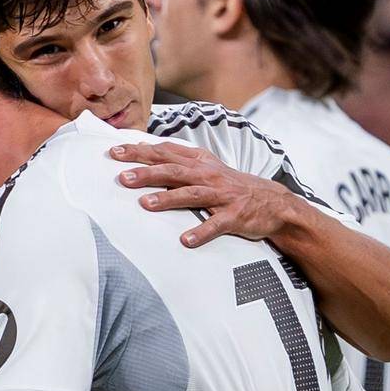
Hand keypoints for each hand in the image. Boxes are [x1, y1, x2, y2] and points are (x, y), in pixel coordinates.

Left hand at [110, 142, 297, 246]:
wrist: (274, 202)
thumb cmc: (233, 185)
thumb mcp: (208, 166)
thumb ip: (179, 160)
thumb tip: (147, 150)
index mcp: (200, 162)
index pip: (165, 152)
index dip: (140, 151)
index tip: (115, 151)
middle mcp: (209, 175)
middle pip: (173, 171)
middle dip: (146, 173)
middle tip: (122, 177)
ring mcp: (222, 196)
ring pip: (191, 194)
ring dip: (167, 199)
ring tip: (145, 204)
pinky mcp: (234, 216)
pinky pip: (216, 225)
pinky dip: (201, 232)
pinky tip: (186, 240)